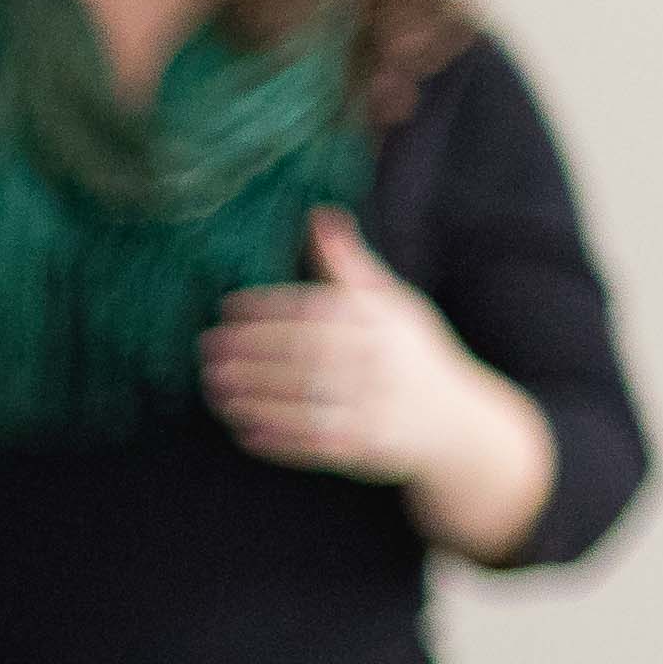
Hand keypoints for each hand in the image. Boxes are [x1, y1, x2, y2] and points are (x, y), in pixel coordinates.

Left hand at [202, 214, 490, 481]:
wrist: (456, 424)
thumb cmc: (413, 354)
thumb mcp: (393, 301)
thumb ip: (349, 265)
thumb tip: (318, 214)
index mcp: (380, 323)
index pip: (316, 311)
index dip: (268, 308)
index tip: (227, 307)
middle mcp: (375, 364)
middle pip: (303, 356)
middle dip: (249, 352)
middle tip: (206, 349)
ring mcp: (370, 409)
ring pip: (301, 401)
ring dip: (251, 395)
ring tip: (213, 387)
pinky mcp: (363, 449)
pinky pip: (311, 444)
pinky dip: (275, 438)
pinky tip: (241, 429)